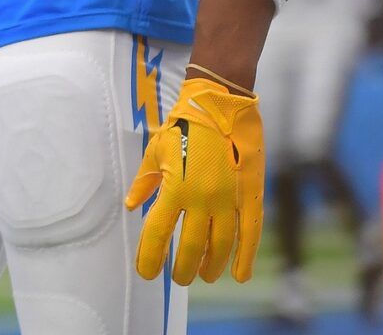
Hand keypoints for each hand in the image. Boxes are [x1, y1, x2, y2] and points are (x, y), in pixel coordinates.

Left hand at [124, 77, 265, 285]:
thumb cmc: (182, 127)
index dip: (151, 258)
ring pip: (221, 245)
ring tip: (205, 276)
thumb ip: (144, 183)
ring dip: (212, 266)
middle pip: (192, 247)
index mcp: (174, 188)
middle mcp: (202, 198)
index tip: (148, 273)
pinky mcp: (249, 194)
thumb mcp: (156, 152)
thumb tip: (132, 207)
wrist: (220, 105)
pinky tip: (240, 274)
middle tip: (179, 278)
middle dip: (183, 268)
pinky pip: (250, 233)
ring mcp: (228, 198)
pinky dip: (246, 257)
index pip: (159, 234)